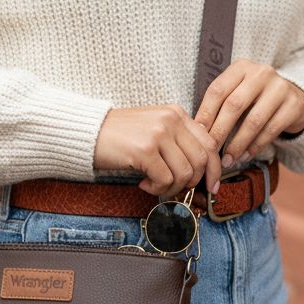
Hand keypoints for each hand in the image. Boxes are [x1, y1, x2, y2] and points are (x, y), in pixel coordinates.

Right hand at [93, 105, 223, 196]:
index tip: (211, 186)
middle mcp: (171, 120)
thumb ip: (178, 143)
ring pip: (185, 173)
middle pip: (201, 160)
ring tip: (154, 184)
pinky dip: (157, 188)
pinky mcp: (145, 150)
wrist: (87, 131)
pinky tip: (144, 183)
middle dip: (192, 182)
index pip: (210, 143)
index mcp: (177, 113)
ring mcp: (158, 134)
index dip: (215, 169)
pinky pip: (165, 179)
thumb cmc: (120, 136)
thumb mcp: (155, 130)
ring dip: (172, 187)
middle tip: (176, 189)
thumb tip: (201, 174)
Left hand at [192, 59, 303, 166]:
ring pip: (253, 120)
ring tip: (228, 159)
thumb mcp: (238, 91)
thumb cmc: (256, 98)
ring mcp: (280, 88)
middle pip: (234, 105)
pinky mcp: (293, 105)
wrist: (294, 97)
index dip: (205, 113)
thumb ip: (221, 104)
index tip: (197, 134)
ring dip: (238, 144)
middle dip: (220, 131)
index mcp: (241, 67)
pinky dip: (255, 146)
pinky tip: (245, 156)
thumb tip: (196, 131)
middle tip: (210, 150)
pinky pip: (271, 130)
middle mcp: (261, 73)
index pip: (218, 90)